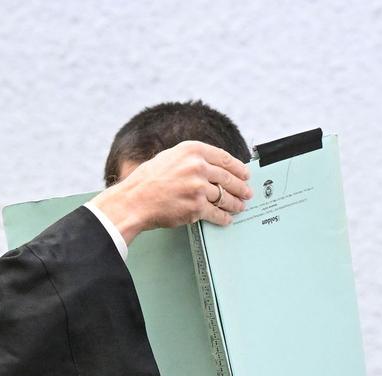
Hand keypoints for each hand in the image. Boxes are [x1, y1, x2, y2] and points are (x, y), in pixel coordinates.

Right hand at [90, 140, 252, 243]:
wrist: (134, 201)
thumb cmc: (147, 181)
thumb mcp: (169, 158)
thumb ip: (191, 159)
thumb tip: (211, 166)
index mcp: (192, 150)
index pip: (224, 158)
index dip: (238, 167)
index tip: (245, 173)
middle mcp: (198, 167)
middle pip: (228, 178)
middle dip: (241, 187)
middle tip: (247, 192)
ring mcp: (198, 187)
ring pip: (225, 197)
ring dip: (234, 204)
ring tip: (239, 207)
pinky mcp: (197, 207)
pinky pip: (216, 213)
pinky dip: (223, 218)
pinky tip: (226, 219)